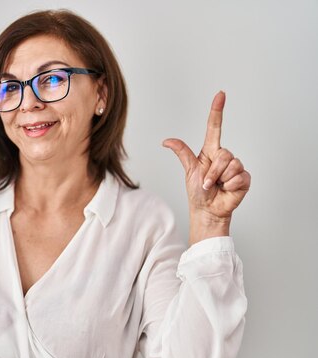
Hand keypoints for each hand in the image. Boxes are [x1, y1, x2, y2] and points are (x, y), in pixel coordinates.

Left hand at [162, 91, 250, 227]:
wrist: (208, 210)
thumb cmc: (197, 191)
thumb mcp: (188, 170)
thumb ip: (182, 153)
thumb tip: (166, 141)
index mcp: (211, 151)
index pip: (215, 127)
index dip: (217, 111)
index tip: (220, 94)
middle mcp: (224, 156)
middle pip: (223, 153)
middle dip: (213, 171)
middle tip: (207, 182)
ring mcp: (236, 167)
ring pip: (232, 164)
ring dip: (220, 178)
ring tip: (217, 186)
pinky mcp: (245, 178)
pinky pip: (239, 176)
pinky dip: (231, 185)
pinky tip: (227, 189)